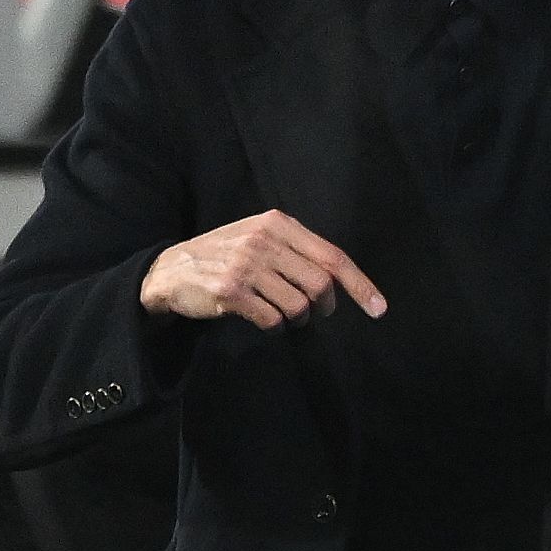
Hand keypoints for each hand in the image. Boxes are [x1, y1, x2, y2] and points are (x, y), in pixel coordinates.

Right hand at [139, 210, 385, 329]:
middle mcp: (264, 240)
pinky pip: (272, 321)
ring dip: (297, 319)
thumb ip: (296, 250)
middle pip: (320, 285)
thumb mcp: (259, 236)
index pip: (332, 256)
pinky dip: (274, 327)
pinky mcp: (230, 291)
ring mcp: (245, 265)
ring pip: (298, 306)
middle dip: (324, 308)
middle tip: (314, 314)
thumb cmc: (224, 255)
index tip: (379, 308)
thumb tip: (339, 280)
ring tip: (282, 315)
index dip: (360, 285)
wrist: (171, 270)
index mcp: (277, 223)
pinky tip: (261, 320)